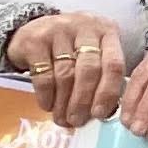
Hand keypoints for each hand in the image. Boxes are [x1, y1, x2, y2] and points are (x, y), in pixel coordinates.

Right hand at [5, 10, 132, 128]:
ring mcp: (59, 30)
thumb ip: (100, 76)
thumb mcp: (91, 53)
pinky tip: (48, 105)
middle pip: (89, 70)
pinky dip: (47, 95)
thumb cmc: (70, 47)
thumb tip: (103, 113)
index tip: (100, 114)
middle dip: (83, 100)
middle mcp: (85, 26)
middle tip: (77, 121)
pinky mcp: (34, 40)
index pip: (114, 64)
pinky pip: (44, 74)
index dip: (108, 92)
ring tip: (62, 119)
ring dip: (64, 102)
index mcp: (107, 32)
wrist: (33, 29)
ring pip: (65, 74)